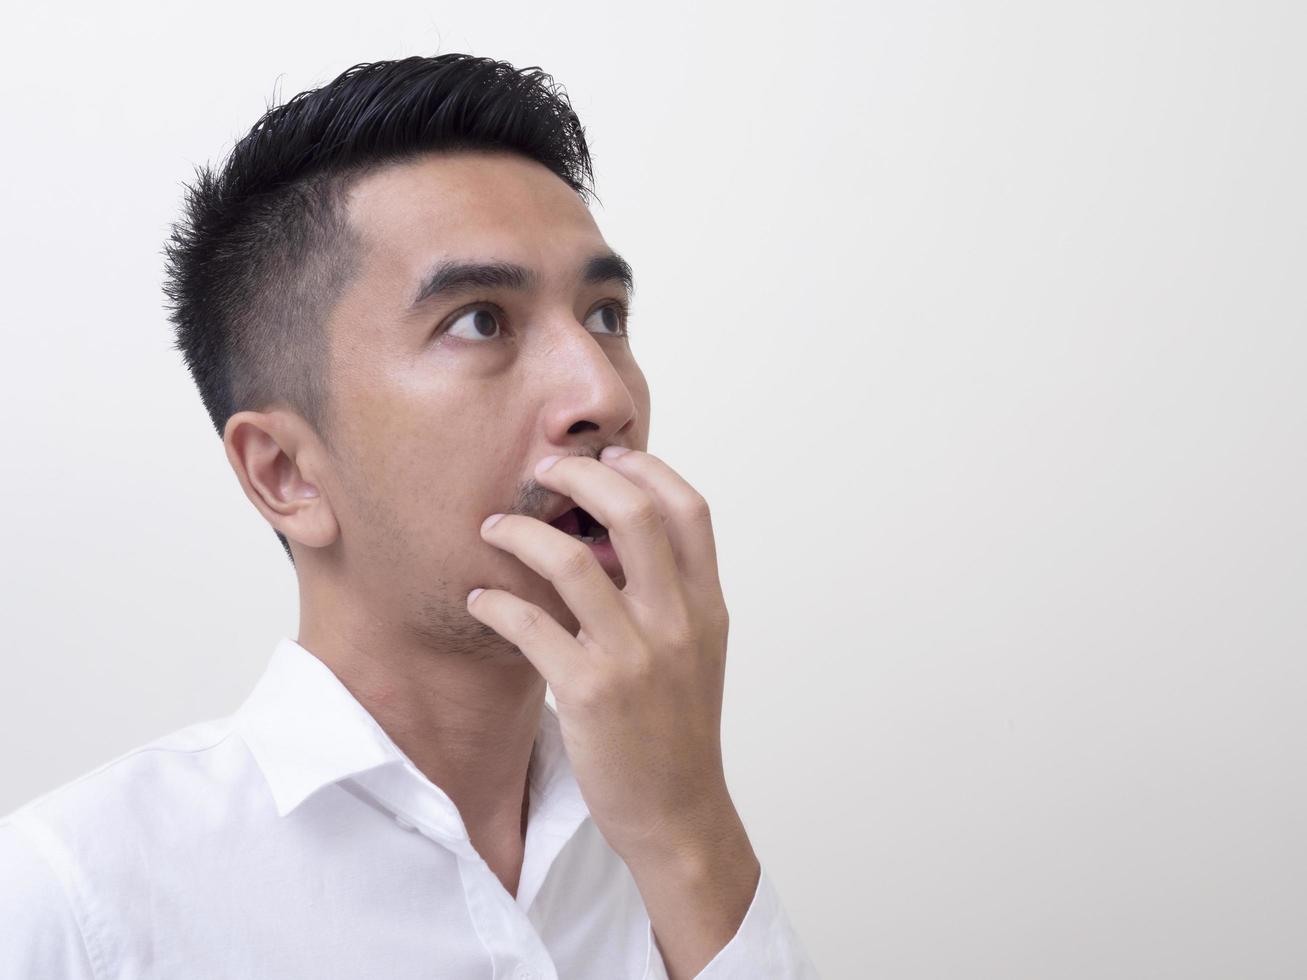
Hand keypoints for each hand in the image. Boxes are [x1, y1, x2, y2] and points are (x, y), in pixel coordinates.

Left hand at [465, 447, 736, 862]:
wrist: (677, 813)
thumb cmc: (677, 729)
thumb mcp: (696, 651)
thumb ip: (672, 593)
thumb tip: (621, 534)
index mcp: (707, 607)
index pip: (690, 510)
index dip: (648, 468)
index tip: (609, 455)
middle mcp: (677, 622)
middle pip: (633, 514)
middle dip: (580, 477)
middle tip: (541, 472)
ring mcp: (634, 657)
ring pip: (572, 561)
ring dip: (520, 533)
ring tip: (492, 529)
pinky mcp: (589, 693)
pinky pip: (530, 626)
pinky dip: (496, 603)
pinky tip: (480, 600)